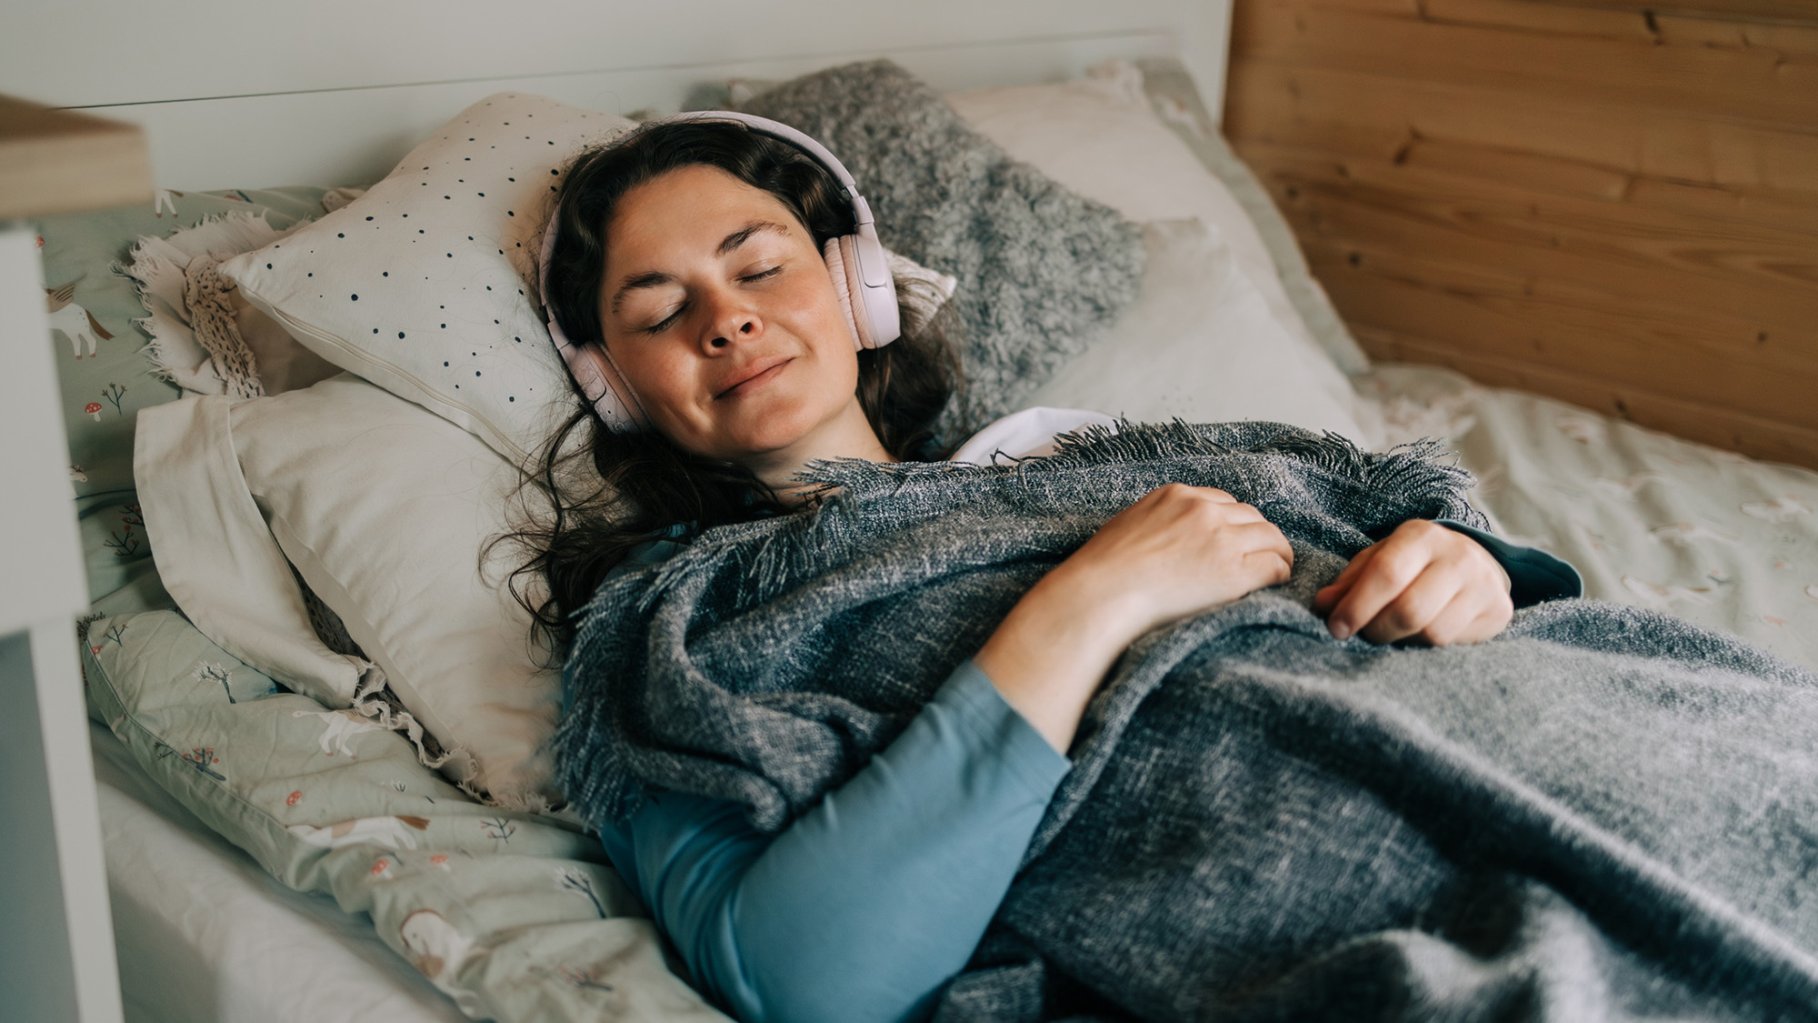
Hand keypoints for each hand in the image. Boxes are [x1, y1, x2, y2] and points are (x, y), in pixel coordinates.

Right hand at [1052, 483, 1295, 638]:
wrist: (1102, 594)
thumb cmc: (1103, 569)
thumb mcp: (1129, 524)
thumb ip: (1157, 521)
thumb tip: (1167, 538)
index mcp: (1177, 495)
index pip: (1222, 502)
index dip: (1233, 522)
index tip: (1234, 539)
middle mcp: (1203, 510)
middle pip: (1251, 516)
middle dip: (1257, 535)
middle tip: (1262, 554)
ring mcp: (1221, 539)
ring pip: (1270, 537)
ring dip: (1276, 552)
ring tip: (1277, 568)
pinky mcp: (1234, 571)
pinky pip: (1274, 565)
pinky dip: (1280, 573)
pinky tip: (1275, 583)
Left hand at [1312, 520, 1512, 645]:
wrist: (1474, 562)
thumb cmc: (1413, 563)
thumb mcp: (1379, 561)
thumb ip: (1349, 582)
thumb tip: (1323, 605)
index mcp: (1421, 536)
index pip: (1387, 574)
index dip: (1357, 606)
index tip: (1336, 628)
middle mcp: (1457, 556)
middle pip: (1410, 609)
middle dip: (1377, 630)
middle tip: (1364, 634)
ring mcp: (1483, 583)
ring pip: (1433, 633)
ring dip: (1402, 641)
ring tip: (1391, 633)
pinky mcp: (1498, 610)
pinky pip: (1453, 643)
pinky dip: (1426, 646)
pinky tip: (1417, 635)